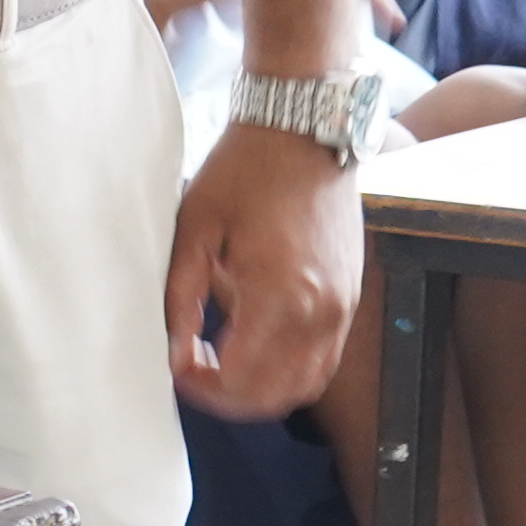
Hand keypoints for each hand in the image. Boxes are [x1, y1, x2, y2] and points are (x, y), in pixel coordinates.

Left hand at [167, 121, 362, 418]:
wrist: (303, 129)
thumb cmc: (245, 171)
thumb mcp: (195, 230)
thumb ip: (182, 299)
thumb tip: (174, 352)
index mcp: (279, 295)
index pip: (240, 378)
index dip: (201, 385)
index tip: (176, 369)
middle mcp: (321, 311)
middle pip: (275, 395)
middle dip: (229, 396)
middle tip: (194, 373)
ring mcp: (343, 306)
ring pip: (305, 384)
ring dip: (262, 389)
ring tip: (222, 362)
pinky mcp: (351, 296)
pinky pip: (323, 357)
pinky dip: (289, 368)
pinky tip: (255, 342)